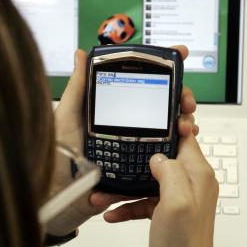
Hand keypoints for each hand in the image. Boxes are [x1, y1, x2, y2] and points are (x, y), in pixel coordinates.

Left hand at [52, 46, 197, 222]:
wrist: (61, 194)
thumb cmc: (58, 155)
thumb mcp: (67, 115)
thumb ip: (78, 87)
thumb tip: (81, 54)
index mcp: (114, 108)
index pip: (142, 82)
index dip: (162, 68)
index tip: (182, 53)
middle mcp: (128, 123)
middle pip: (163, 103)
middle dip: (181, 97)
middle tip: (187, 102)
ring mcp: (135, 143)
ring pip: (168, 126)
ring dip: (183, 120)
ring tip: (185, 125)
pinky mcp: (139, 165)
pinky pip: (164, 152)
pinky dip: (179, 144)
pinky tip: (183, 140)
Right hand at [102, 134, 217, 246]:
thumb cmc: (185, 244)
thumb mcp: (177, 201)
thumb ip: (170, 171)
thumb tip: (158, 157)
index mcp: (197, 174)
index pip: (187, 138)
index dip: (172, 126)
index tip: (154, 119)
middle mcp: (190, 183)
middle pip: (163, 158)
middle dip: (139, 158)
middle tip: (122, 153)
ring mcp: (178, 197)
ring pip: (149, 180)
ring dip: (127, 186)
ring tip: (104, 192)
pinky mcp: (167, 210)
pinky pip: (144, 200)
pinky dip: (129, 204)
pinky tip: (112, 212)